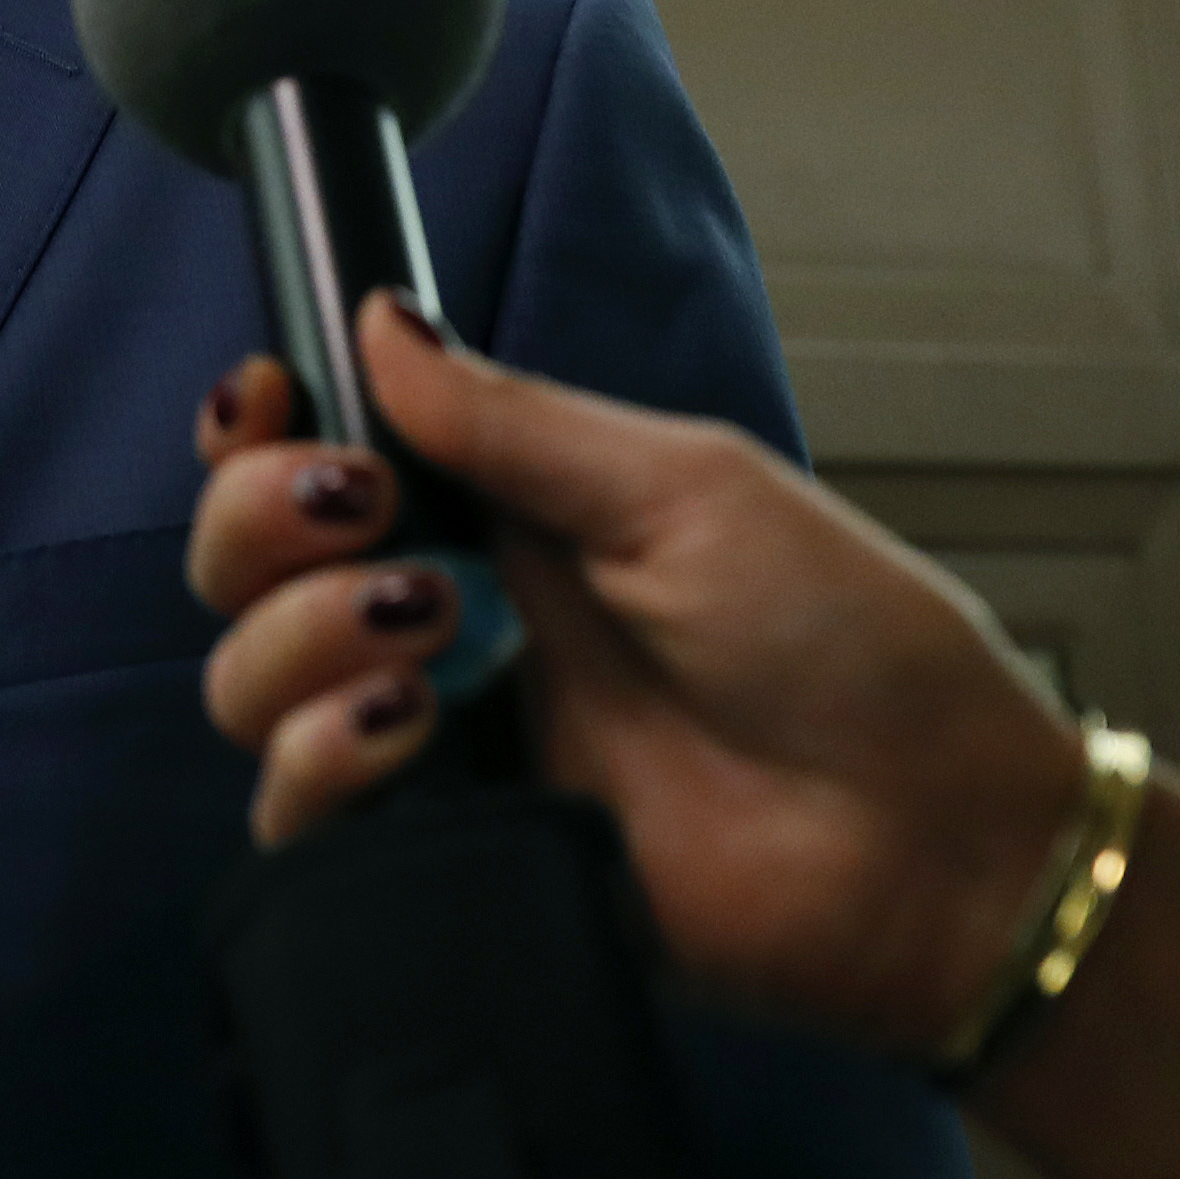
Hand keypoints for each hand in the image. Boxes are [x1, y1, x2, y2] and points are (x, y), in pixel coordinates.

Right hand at [191, 299, 1080, 1056]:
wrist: (934, 843)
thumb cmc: (853, 649)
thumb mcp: (687, 490)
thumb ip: (515, 421)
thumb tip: (378, 320)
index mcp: (502, 519)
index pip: (313, 461)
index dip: (256, 430)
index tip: (265, 399)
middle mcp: (443, 626)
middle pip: (245, 568)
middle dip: (263, 520)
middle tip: (367, 513)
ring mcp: (439, 747)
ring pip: (247, 687)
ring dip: (298, 635)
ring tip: (428, 636)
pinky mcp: (449, 858)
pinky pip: (299, 822)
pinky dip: (321, 759)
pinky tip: (410, 731)